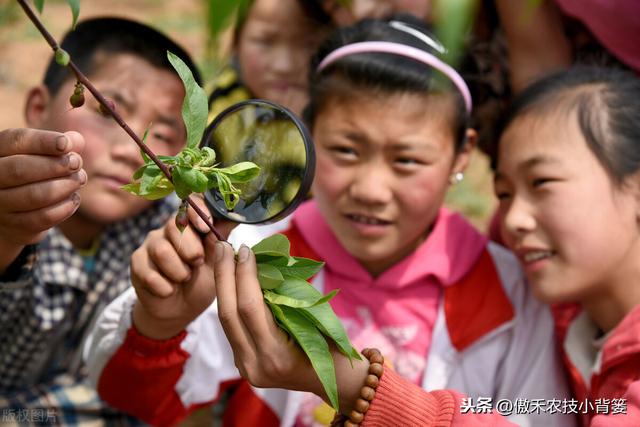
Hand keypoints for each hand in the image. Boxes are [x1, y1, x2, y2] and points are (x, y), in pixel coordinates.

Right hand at [0, 129, 85, 271]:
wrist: (13, 211)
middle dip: (54, 165)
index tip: (66, 144)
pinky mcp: (13, 226)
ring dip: (64, 187)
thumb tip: (75, 140)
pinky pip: (42, 218)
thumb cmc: (33, 172)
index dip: (42, 141)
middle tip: (76, 163)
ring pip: (33, 196)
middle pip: (20, 169)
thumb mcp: (42, 154)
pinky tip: (74, 198)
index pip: (16, 141)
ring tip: (79, 179)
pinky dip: (64, 207)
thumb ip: (59, 145)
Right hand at [131, 195, 234, 339]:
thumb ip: (220, 242)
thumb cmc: (201, 283)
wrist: (180, 310)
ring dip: (178, 271)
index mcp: (192, 225)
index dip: (197, 211)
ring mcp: (150, 244)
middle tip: (198, 264)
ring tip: (184, 279)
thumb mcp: (216, 265)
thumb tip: (232, 219)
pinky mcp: (137, 262)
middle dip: (191, 250)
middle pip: (176, 226)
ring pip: (162, 250)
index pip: (191, 204)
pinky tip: (169, 290)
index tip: (206, 226)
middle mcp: (168, 229)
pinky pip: (149, 272)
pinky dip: (164, 287)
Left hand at [213, 243, 367, 410]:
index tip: (246, 250)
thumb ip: (284, 298)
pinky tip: (230, 281)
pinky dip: (230, 302)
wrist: (332, 379)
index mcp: (277, 354)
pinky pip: (231, 329)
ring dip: (223, 286)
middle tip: (224, 247)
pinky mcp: (243, 364)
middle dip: (224, 276)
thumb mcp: (313, 319)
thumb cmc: (330, 344)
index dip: (244, 275)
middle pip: (228, 314)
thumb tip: (260, 265)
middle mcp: (256, 364)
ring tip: (223, 259)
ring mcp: (247, 367)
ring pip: (225, 321)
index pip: (250, 307)